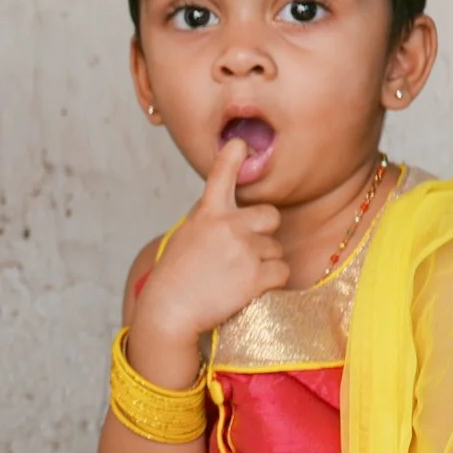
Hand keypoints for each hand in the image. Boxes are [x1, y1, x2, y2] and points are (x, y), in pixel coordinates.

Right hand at [136, 139, 289, 342]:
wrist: (171, 309)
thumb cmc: (177, 275)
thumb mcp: (188, 235)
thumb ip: (211, 218)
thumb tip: (231, 209)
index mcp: (207, 213)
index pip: (221, 176)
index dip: (233, 157)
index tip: (240, 143)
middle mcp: (227, 225)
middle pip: (271, 215)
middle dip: (266, 231)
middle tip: (247, 250)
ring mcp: (243, 249)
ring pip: (276, 249)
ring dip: (264, 263)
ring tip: (237, 277)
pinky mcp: (256, 275)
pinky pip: (282, 272)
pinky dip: (270, 283)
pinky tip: (248, 289)